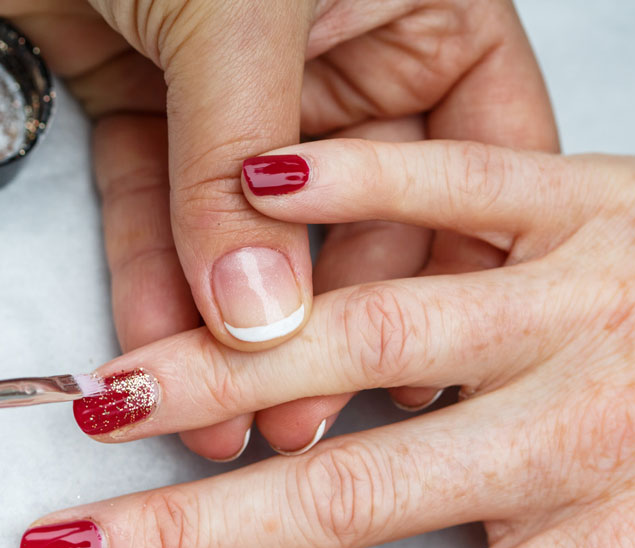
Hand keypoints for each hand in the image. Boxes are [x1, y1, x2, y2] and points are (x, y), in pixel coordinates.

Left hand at [0, 0, 554, 457]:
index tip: (429, 369)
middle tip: (304, 416)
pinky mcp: (151, 103)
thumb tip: (260, 311)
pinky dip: (150, 282)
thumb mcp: (240, 6)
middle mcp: (345, 52)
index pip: (484, 161)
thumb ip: (243, 165)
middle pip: (362, 224)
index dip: (461, 274)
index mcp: (423, 6)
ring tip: (226, 420)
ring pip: (250, 235)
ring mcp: (245, 89)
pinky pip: (159, 210)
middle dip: (326, 329)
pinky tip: (153, 356)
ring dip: (232, 333)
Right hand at [21, 142, 634, 547]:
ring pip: (372, 334)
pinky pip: (464, 177)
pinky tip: (255, 194)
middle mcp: (590, 425)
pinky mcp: (609, 199)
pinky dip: (353, 182)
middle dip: (184, 533)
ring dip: (224, 364)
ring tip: (106, 394)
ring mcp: (591, 298)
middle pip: (348, 492)